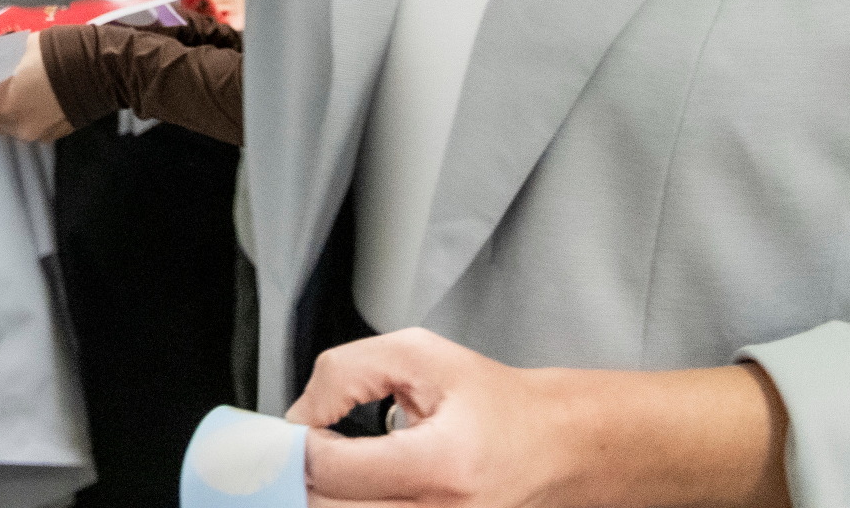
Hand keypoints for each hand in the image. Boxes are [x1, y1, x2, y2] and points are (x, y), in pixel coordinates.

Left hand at [0, 37, 72, 141]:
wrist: (107, 66)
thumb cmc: (65, 51)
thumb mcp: (20, 47)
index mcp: (4, 104)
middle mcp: (17, 126)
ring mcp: (36, 133)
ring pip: (3, 121)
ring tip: (2, 79)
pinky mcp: (52, 133)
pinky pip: (24, 122)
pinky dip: (19, 107)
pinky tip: (27, 88)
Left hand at [287, 329, 564, 507]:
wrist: (551, 444)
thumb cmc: (492, 401)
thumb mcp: (419, 355)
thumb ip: (347, 374)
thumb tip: (300, 415)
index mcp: (439, 465)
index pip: (332, 468)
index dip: (300, 443)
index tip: (298, 427)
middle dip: (304, 473)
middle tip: (307, 445)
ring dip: (323, 493)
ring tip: (332, 465)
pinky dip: (349, 505)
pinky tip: (354, 485)